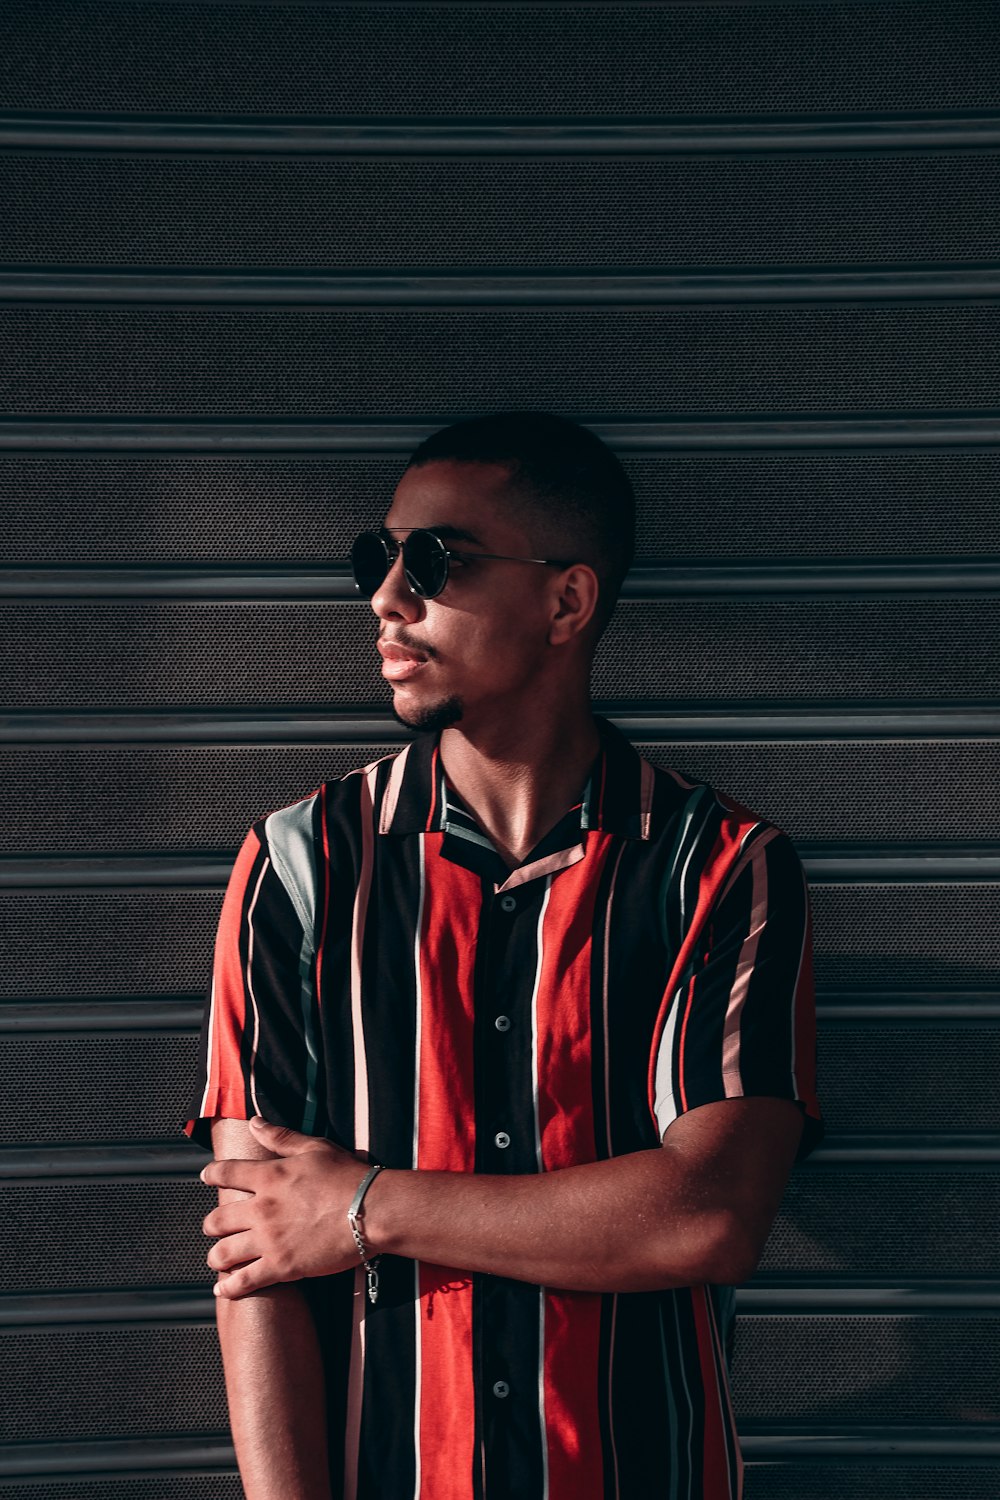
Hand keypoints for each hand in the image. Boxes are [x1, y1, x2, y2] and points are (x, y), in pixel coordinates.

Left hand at [201, 1117, 375, 1298]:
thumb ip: (280, 1137)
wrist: (371, 1210)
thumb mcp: (314, 1148)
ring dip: (216, 1256)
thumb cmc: (347, 1176)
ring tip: (218, 1258)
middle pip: (216, 1219)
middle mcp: (262, 1209)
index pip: (226, 1173)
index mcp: (269, 1176)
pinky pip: (244, 1281)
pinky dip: (229, 1287)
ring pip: (223, 1253)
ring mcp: (269, 1240)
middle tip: (215, 1226)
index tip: (207, 1176)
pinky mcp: (282, 1267)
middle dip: (211, 1224)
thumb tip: (254, 1122)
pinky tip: (224, 1288)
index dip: (211, 1174)